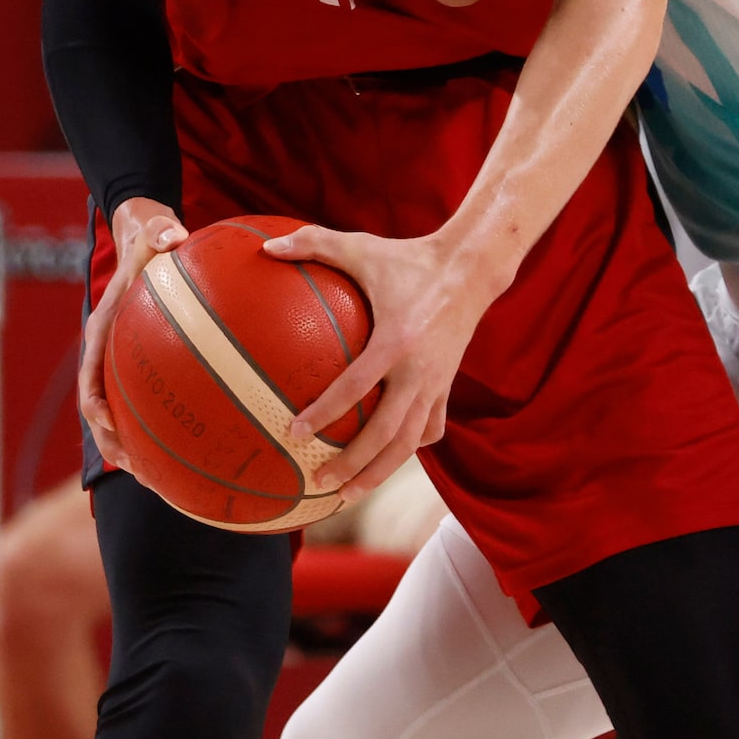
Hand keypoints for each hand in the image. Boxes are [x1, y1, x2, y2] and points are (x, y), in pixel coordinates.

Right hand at [79, 197, 187, 471]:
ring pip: (127, 412)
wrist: (147, 230)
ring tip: (167, 477)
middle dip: (117, 445)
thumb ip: (161, 231)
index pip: (91, 379)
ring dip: (141, 444)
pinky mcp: (149, 358)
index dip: (96, 409)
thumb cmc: (150, 233)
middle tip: (141, 473)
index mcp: (104, 329)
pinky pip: (157, 395)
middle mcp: (111, 351)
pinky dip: (171, 419)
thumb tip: (173, 236)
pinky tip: (205, 436)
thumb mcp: (154, 228)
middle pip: (104, 411)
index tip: (109, 432)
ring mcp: (128, 359)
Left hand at [263, 224, 504, 496]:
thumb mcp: (362, 246)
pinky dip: (408, 449)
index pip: (356, 386)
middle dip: (354, 464)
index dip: (325, 412)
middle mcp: (419, 370)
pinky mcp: (447, 387)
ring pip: (410, 443)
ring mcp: (437, 383)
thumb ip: (314, 243)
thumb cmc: (410, 257)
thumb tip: (266, 247)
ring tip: (347, 495)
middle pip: (387, 433)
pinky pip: (430, 428)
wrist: (472, 269)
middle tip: (319, 481)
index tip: (295, 433)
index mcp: (396, 341)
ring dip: (379, 472)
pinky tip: (385, 460)